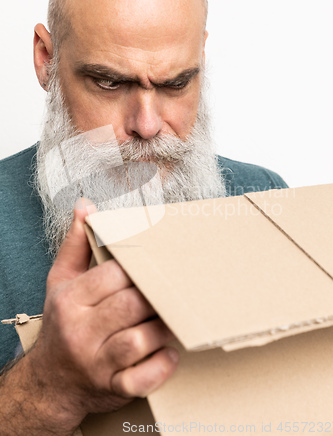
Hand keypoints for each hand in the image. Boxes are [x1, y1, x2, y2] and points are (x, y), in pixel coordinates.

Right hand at [26, 199, 178, 431]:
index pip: (112, 276)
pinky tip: (170, 354)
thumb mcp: (61, 281)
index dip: (140, 269)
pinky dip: (161, 367)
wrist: (49, 381)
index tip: (157, 265)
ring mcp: (96, 362)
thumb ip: (76, 243)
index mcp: (71, 299)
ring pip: (139, 339)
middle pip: (130, 305)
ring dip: (164, 328)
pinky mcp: (111, 388)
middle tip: (176, 290)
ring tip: (175, 318)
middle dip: (157, 297)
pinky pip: (141, 379)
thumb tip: (85, 206)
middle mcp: (80, 330)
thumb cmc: (62, 323)